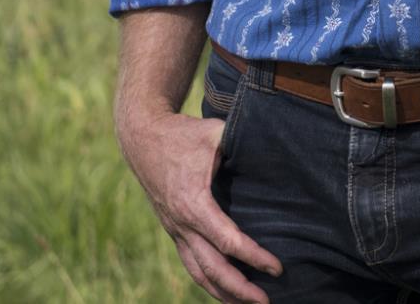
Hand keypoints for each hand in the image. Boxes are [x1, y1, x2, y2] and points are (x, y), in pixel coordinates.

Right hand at [115, 98, 281, 303]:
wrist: (141, 137)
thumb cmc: (181, 134)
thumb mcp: (214, 133)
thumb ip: (241, 142)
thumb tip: (275, 144)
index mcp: (193, 204)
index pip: (228, 242)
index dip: (254, 257)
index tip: (277, 267)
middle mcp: (182, 224)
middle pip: (213, 269)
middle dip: (240, 290)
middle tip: (267, 302)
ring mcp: (175, 230)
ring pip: (198, 273)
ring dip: (224, 293)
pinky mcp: (173, 230)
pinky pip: (191, 264)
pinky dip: (209, 281)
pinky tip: (225, 290)